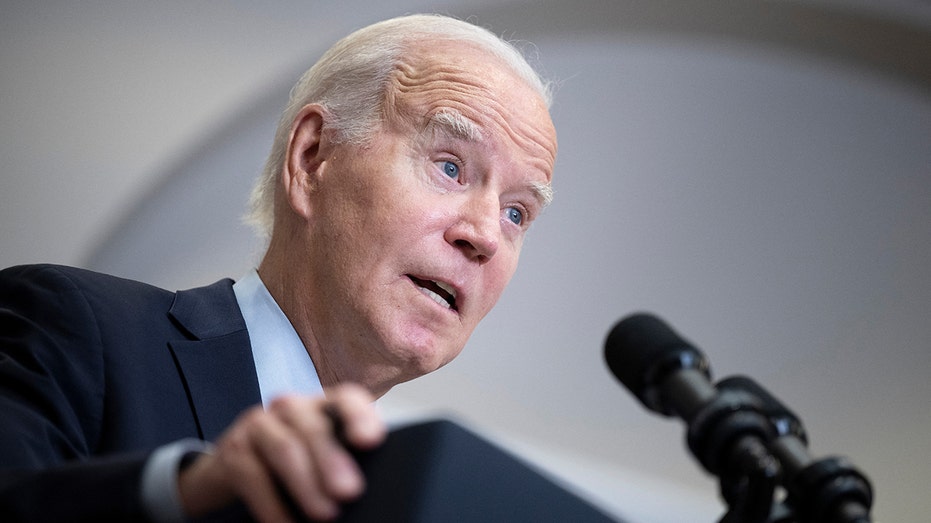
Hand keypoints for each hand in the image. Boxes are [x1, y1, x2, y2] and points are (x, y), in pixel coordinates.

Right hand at [177, 383, 385, 521]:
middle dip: (332, 460)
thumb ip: (344, 462)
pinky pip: (255, 477)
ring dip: (307, 485)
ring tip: (326, 514)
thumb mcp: (320, 457)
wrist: (233, 470)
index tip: (371, 441)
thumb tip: (366, 490)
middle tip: (350, 491)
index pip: (346, 398)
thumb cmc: (292, 465)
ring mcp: (259, 424)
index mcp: (321, 406)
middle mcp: (290, 407)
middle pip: (313, 427)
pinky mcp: (234, 449)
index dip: (359, 415)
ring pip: (285, 449)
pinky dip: (274, 507)